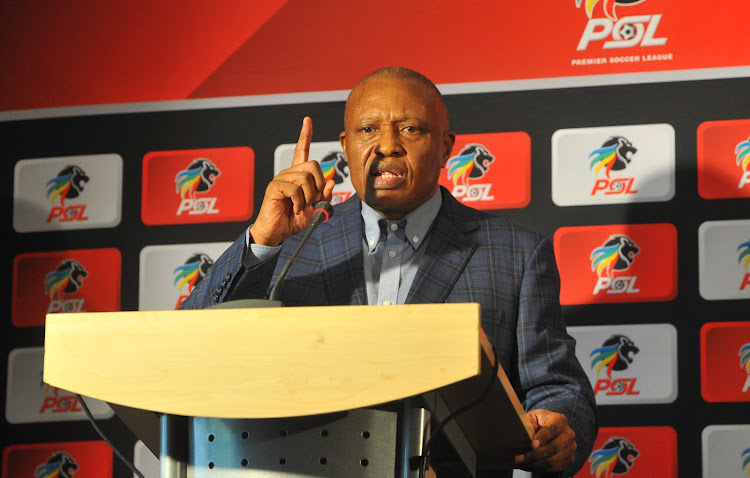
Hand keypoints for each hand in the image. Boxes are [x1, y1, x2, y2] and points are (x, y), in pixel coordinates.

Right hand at [250, 117, 334, 245]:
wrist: (277, 232)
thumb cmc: (292, 220)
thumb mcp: (314, 209)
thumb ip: (323, 195)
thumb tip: (331, 181)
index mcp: (298, 176)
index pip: (301, 151)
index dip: (305, 135)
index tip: (307, 120)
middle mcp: (289, 174)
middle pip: (313, 165)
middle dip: (318, 185)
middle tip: (312, 200)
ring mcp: (281, 179)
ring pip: (305, 178)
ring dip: (309, 196)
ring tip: (301, 207)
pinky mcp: (274, 187)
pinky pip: (295, 189)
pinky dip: (299, 203)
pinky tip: (294, 209)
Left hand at [514, 409, 576, 472]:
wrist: (551, 430)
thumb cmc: (540, 422)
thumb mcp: (533, 417)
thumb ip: (529, 423)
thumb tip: (525, 431)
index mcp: (559, 420)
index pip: (551, 430)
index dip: (542, 438)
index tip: (532, 445)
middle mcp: (568, 434)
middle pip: (553, 448)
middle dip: (534, 455)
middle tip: (519, 458)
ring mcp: (570, 448)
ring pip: (553, 460)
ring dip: (534, 464)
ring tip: (520, 463)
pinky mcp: (569, 459)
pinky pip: (554, 468)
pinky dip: (539, 468)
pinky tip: (528, 465)